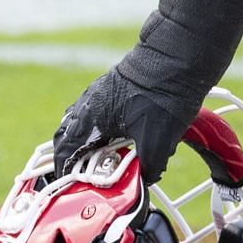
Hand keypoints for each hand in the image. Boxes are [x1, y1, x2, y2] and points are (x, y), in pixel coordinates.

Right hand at [52, 65, 199, 179]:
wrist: (178, 57)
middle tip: (84, 173)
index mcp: (90, 117)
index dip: (65, 170)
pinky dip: (101, 127)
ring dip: (88, 140)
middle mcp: (88, 103)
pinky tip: (119, 135)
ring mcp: (99, 92)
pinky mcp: (114, 85)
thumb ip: (149, 167)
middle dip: (73, 156)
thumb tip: (147, 178)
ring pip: (83, 121)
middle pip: (68, 135)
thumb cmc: (163, 95)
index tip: (70, 184)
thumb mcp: (158, 142)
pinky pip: (97, 111)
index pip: (64, 150)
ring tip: (103, 157)